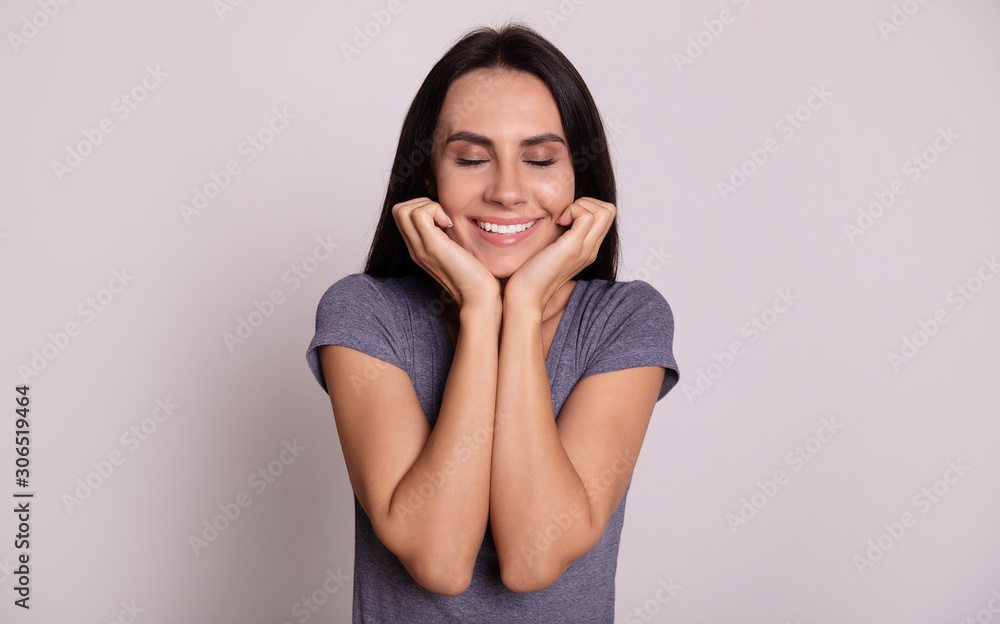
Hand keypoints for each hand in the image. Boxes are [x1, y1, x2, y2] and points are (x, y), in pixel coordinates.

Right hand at [392, 198, 499, 310]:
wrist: (478, 296)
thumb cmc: (475, 273)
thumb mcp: (456, 248)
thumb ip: (447, 234)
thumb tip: (449, 214)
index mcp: (419, 248)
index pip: (403, 216)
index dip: (423, 207)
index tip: (444, 219)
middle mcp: (414, 248)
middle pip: (398, 210)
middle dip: (422, 203)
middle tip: (444, 217)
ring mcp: (420, 248)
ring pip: (402, 209)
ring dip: (427, 206)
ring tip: (446, 221)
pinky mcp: (431, 246)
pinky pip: (419, 214)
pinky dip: (435, 210)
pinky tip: (450, 224)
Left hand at [503, 197, 615, 312]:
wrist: (526, 295)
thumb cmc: (531, 272)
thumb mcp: (552, 248)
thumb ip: (561, 234)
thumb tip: (560, 214)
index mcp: (588, 248)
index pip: (605, 215)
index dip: (587, 206)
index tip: (565, 217)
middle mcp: (591, 249)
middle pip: (610, 210)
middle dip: (587, 202)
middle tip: (565, 215)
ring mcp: (585, 249)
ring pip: (605, 211)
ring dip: (581, 206)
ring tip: (562, 220)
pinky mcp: (573, 248)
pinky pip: (587, 216)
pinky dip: (572, 211)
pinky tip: (557, 223)